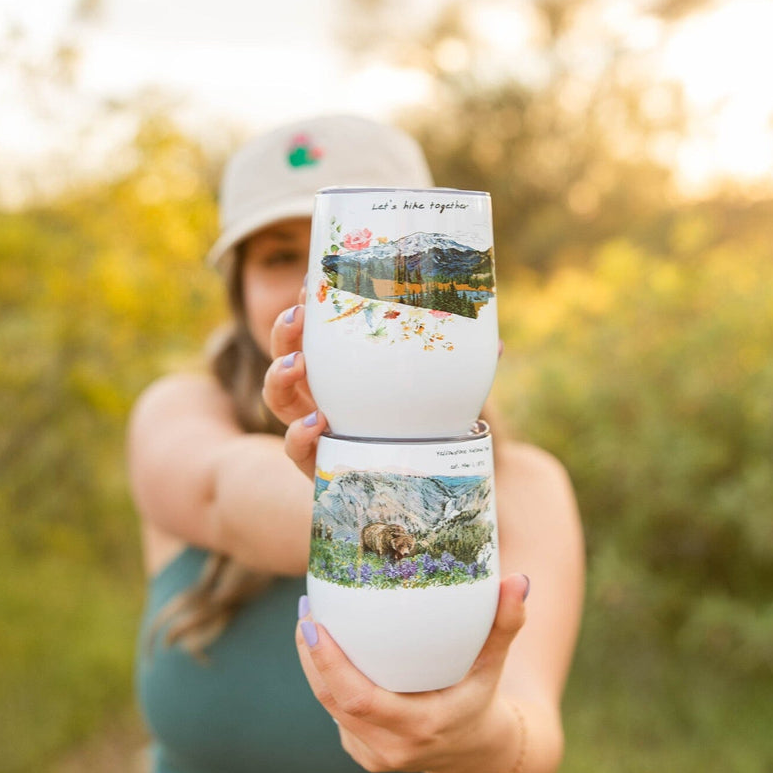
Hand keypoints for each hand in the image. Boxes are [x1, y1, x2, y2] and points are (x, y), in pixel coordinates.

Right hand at [263, 294, 504, 480]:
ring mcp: (313, 430)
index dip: (306, 305)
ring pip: (277, 400)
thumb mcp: (441, 393)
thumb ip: (458, 370)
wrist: (420, 490)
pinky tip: (318, 422)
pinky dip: (299, 435)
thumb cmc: (423, 431)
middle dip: (284, 332)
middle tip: (297, 315)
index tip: (310, 282)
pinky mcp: (316, 466)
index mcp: (342, 370)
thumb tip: (496, 342)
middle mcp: (319, 395)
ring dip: (277, 375)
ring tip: (297, 362)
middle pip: (285, 355)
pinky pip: (295, 450)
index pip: (314, 330)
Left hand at [295, 572, 529, 772]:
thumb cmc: (483, 697)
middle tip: (307, 607)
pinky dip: (325, 679)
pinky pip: (336, 713)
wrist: (476, 753)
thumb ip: (506, 624)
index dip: (328, 663)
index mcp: (420, 728)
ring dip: (312, 664)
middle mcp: (391, 749)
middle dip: (311, 654)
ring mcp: (373, 756)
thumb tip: (519, 580)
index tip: (313, 622)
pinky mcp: (362, 753)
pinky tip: (323, 648)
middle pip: (333, 700)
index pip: (359, 699)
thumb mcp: (495, 664)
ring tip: (309, 618)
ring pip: (329, 706)